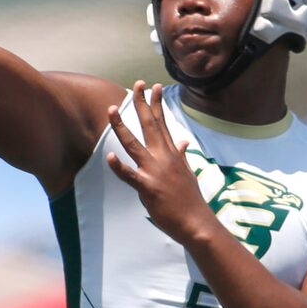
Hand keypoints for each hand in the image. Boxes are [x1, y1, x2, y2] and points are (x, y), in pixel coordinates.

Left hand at [107, 80, 207, 242]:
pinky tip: (109, 157)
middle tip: (137, 84)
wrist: (197, 223)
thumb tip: (184, 142)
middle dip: (141, 103)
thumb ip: (182, 155)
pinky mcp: (148, 187)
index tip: (153, 86)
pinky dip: (119, 167)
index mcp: (171, 153)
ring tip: (110, 110)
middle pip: (150, 125)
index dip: (157, 103)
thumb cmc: (190, 199)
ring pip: (133, 144)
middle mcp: (163, 157)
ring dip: (121, 126)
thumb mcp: (188, 172)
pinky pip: (130, 175)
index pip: (162, 122)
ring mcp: (155, 171)